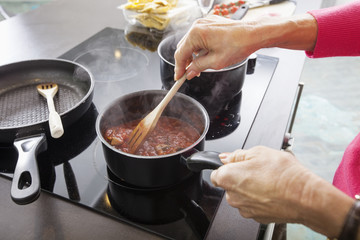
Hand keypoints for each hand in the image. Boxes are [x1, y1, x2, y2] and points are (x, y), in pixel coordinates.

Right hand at [174, 15, 257, 79]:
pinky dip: (198, 48)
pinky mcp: (209, 24)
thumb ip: (198, 67)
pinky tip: (204, 57)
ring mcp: (203, 23)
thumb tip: (189, 72)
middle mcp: (198, 25)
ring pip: (190, 42)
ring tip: (198, 67)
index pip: (181, 54)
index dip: (179, 68)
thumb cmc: (238, 45)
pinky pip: (198, 37)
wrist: (253, 34)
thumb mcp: (216, 62)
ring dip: (192, 55)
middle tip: (188, 74)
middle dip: (185, 62)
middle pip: (183, 47)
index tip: (178, 77)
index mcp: (197, 33)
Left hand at [210, 146, 353, 237]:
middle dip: (240, 176)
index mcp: (228, 178)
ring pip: (242, 195)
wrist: (305, 198)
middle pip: (230, 184)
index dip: (226, 167)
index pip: (215, 173)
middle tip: (258, 169)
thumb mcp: (259, 152)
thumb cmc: (283, 175)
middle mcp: (233, 196)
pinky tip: (273, 191)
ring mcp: (245, 209)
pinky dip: (260, 198)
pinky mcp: (257, 217)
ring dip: (251, 188)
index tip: (235, 164)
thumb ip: (237, 155)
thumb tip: (227, 157)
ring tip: (269, 180)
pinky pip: (254, 204)